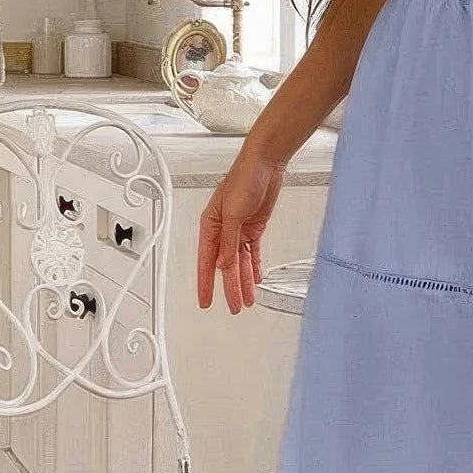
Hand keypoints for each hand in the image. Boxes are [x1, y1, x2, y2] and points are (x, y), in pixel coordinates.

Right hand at [197, 145, 283, 313]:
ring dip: (243, 281)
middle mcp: (223, 231)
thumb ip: (228, 241)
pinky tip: (255, 279)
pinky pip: (252, 253)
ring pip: (239, 263)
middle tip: (235, 308)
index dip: (207, 284)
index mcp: (210, 226)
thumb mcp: (234, 213)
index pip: (207, 262)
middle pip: (225, 267)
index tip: (206, 302)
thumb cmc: (244, 178)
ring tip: (247, 300)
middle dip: (230, 288)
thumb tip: (224, 265)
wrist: (266, 164)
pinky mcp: (254, 228)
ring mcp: (239, 230)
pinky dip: (254, 266)